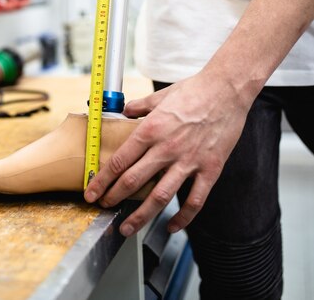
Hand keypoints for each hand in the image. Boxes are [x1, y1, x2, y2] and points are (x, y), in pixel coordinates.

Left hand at [84, 70, 250, 235]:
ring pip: (160, 196)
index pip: (120, 161)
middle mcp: (166, 148)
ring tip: (128, 228)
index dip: (102, 180)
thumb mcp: (161, 96)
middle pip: (133, 180)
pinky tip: (172, 226)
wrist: (227, 90)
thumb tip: (126, 111)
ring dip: (141, 216)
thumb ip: (140, 106)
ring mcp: (189, 161)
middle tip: (104, 208)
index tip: (92, 192)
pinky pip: (195, 200)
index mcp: (151, 129)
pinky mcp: (210, 169)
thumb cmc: (194, 90)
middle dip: (114, 198)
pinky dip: (183, 218)